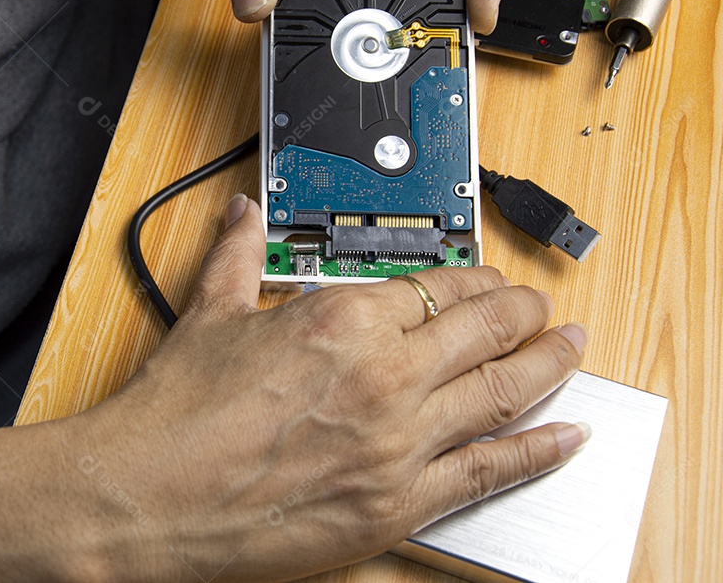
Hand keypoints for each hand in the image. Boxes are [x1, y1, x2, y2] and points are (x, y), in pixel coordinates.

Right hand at [82, 194, 587, 580]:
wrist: (149, 497)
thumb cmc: (175, 416)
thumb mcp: (209, 315)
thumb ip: (239, 255)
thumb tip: (244, 215)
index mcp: (342, 321)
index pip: (438, 287)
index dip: (477, 280)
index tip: (487, 280)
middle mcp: (385, 377)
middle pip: (487, 332)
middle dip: (524, 313)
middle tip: (542, 307)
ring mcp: (400, 445)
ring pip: (504, 393)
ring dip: (549, 366)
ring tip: (573, 348)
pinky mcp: (399, 506)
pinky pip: (491, 471)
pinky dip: (538, 450)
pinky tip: (567, 436)